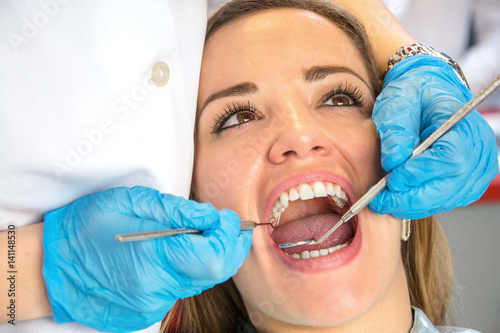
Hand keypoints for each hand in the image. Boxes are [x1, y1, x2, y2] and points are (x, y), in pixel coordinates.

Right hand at [42, 186, 251, 331]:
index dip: (230, 235)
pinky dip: (185, 271)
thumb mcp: (130, 202)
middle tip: (226, 226)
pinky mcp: (145, 314)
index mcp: (153, 257)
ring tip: (197, 235)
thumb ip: (176, 210)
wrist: (52, 266)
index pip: (214, 256)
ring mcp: (151, 305)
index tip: (227, 218)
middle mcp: (157, 288)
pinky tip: (172, 256)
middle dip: (230, 246)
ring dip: (207, 257)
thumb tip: (210, 215)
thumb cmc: (87, 227)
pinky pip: (179, 291)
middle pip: (216, 273)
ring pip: (199, 282)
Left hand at [370, 54, 498, 218]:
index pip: (450, 159)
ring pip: (447, 198)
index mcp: (464, 124)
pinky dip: (421, 203)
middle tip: (379, 201)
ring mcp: (477, 168)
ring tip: (384, 201)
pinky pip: (446, 200)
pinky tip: (400, 198)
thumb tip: (393, 162)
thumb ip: (396, 130)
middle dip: (411, 198)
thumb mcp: (398, 102)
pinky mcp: (468, 181)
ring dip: (413, 204)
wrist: (428, 92)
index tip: (390, 181)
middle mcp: (479, 149)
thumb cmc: (414, 94)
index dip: (419, 174)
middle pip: (450, 186)